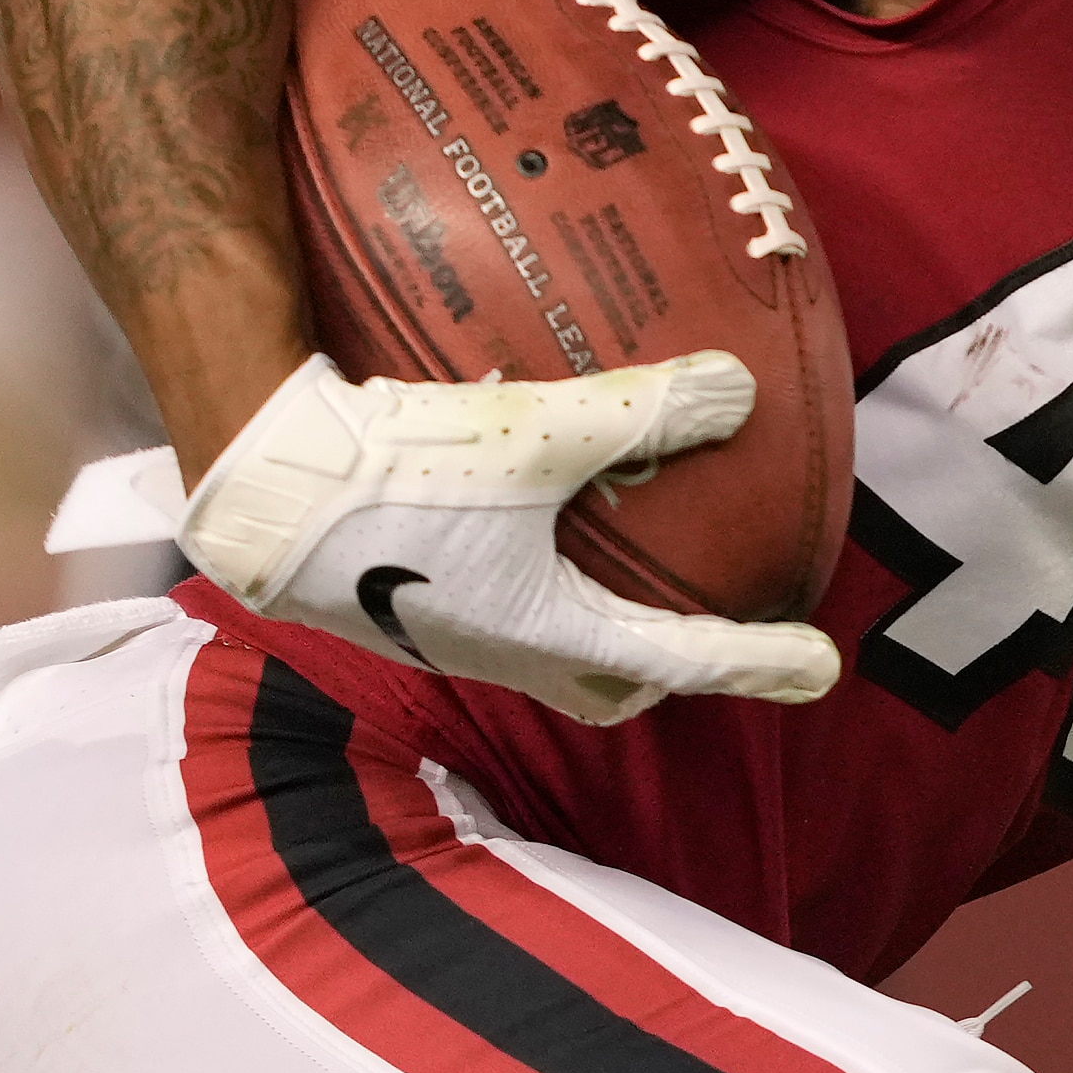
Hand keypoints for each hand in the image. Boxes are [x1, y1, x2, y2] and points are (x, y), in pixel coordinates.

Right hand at [178, 354, 840, 724]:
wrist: (253, 482)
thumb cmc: (390, 470)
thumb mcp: (527, 433)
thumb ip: (636, 412)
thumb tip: (740, 392)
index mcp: (538, 631)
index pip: (674, 660)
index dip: (752, 662)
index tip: (819, 668)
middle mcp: (493, 645)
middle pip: (602, 681)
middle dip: (663, 667)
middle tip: (712, 627)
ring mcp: (440, 624)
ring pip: (545, 642)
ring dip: (595, 614)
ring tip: (624, 555)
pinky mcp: (398, 587)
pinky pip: (493, 588)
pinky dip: (532, 559)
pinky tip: (526, 489)